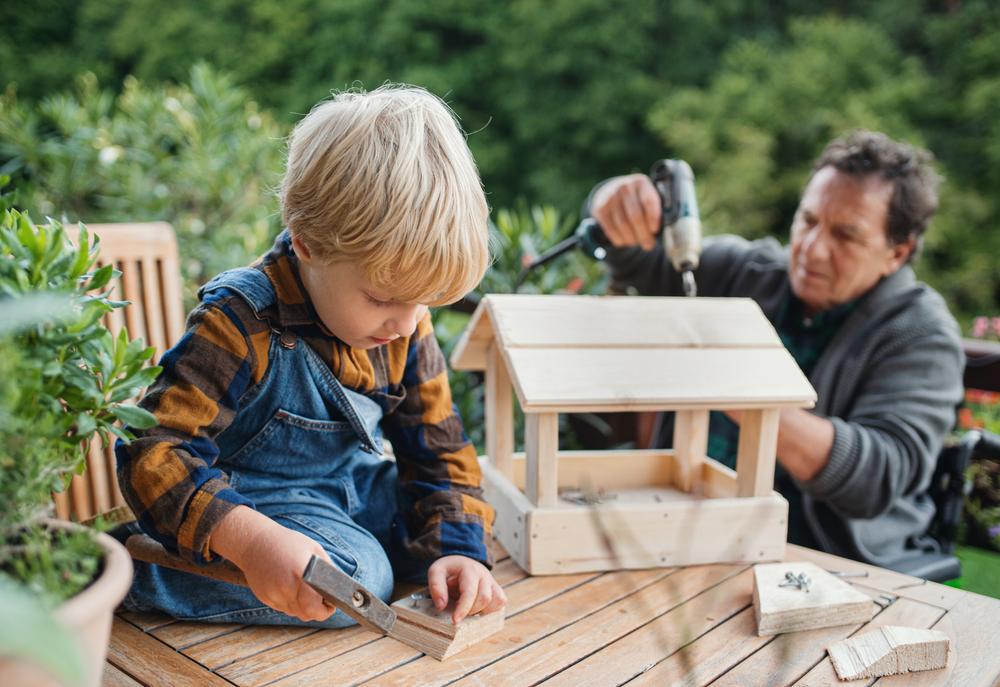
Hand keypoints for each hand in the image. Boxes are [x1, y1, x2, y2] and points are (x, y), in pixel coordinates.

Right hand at [212, 506, 334, 622]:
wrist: (254, 542)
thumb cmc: (287, 543)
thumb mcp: (314, 549)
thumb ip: (328, 569)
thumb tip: (339, 586)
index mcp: (301, 573)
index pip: (315, 608)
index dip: (326, 609)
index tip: (331, 604)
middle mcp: (286, 587)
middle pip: (306, 614)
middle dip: (316, 610)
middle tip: (321, 600)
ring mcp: (273, 594)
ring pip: (294, 612)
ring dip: (303, 606)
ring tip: (305, 590)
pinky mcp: (264, 597)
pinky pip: (282, 607)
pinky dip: (290, 602)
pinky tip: (291, 587)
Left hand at [427, 555, 506, 623]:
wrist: (460, 563)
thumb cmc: (448, 570)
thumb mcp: (436, 572)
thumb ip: (436, 587)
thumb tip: (441, 606)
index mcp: (469, 569)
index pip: (470, 592)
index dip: (463, 608)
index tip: (455, 621)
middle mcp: (484, 575)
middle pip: (484, 598)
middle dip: (471, 610)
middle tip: (458, 611)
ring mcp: (492, 582)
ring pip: (496, 601)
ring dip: (482, 610)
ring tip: (468, 608)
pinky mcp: (497, 589)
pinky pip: (501, 602)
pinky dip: (491, 609)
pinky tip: (479, 609)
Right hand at [591, 173, 661, 250]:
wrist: (611, 191)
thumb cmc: (637, 201)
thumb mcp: (647, 199)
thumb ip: (655, 213)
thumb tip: (654, 236)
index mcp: (641, 183)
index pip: (649, 202)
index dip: (653, 219)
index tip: (655, 231)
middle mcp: (625, 187)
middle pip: (635, 216)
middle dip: (643, 234)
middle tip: (648, 245)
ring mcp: (610, 197)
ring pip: (622, 224)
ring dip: (631, 239)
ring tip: (635, 243)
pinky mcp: (600, 208)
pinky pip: (610, 228)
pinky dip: (618, 239)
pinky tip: (623, 242)